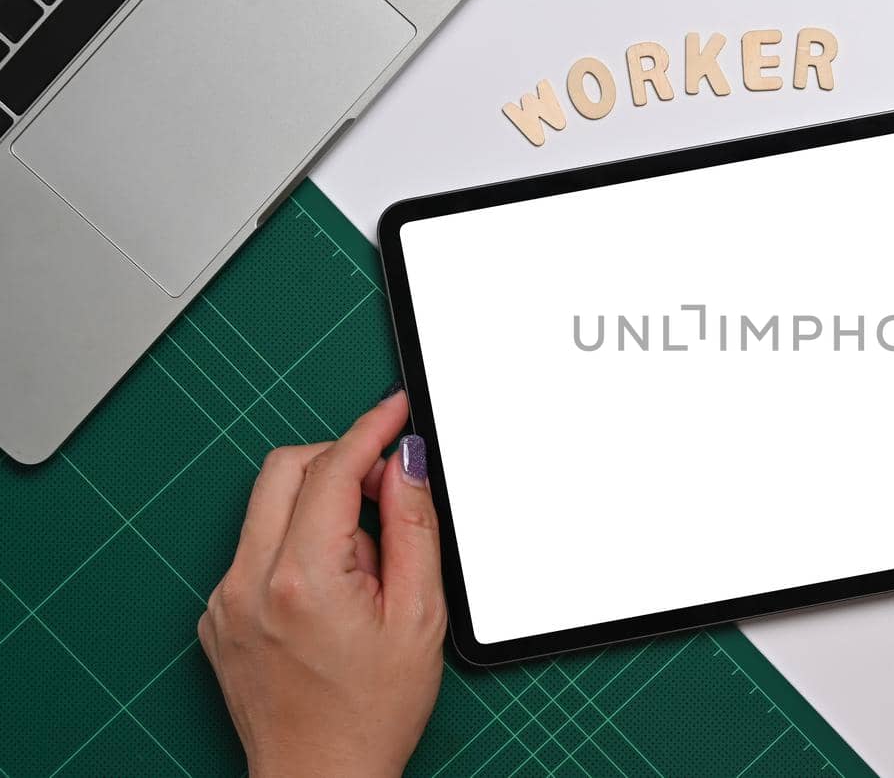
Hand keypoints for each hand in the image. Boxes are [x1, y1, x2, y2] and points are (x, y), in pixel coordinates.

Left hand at [198, 391, 445, 777]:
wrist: (320, 777)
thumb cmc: (372, 713)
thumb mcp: (419, 616)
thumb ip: (413, 528)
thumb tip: (407, 463)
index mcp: (303, 578)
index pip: (332, 470)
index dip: (370, 429)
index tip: (396, 409)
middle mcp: (249, 581)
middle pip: (286, 470)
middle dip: (340, 458)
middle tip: (388, 483)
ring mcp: (225, 598)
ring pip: (269, 507)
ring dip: (321, 507)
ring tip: (367, 566)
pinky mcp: (217, 614)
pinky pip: (257, 547)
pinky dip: (298, 544)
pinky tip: (334, 590)